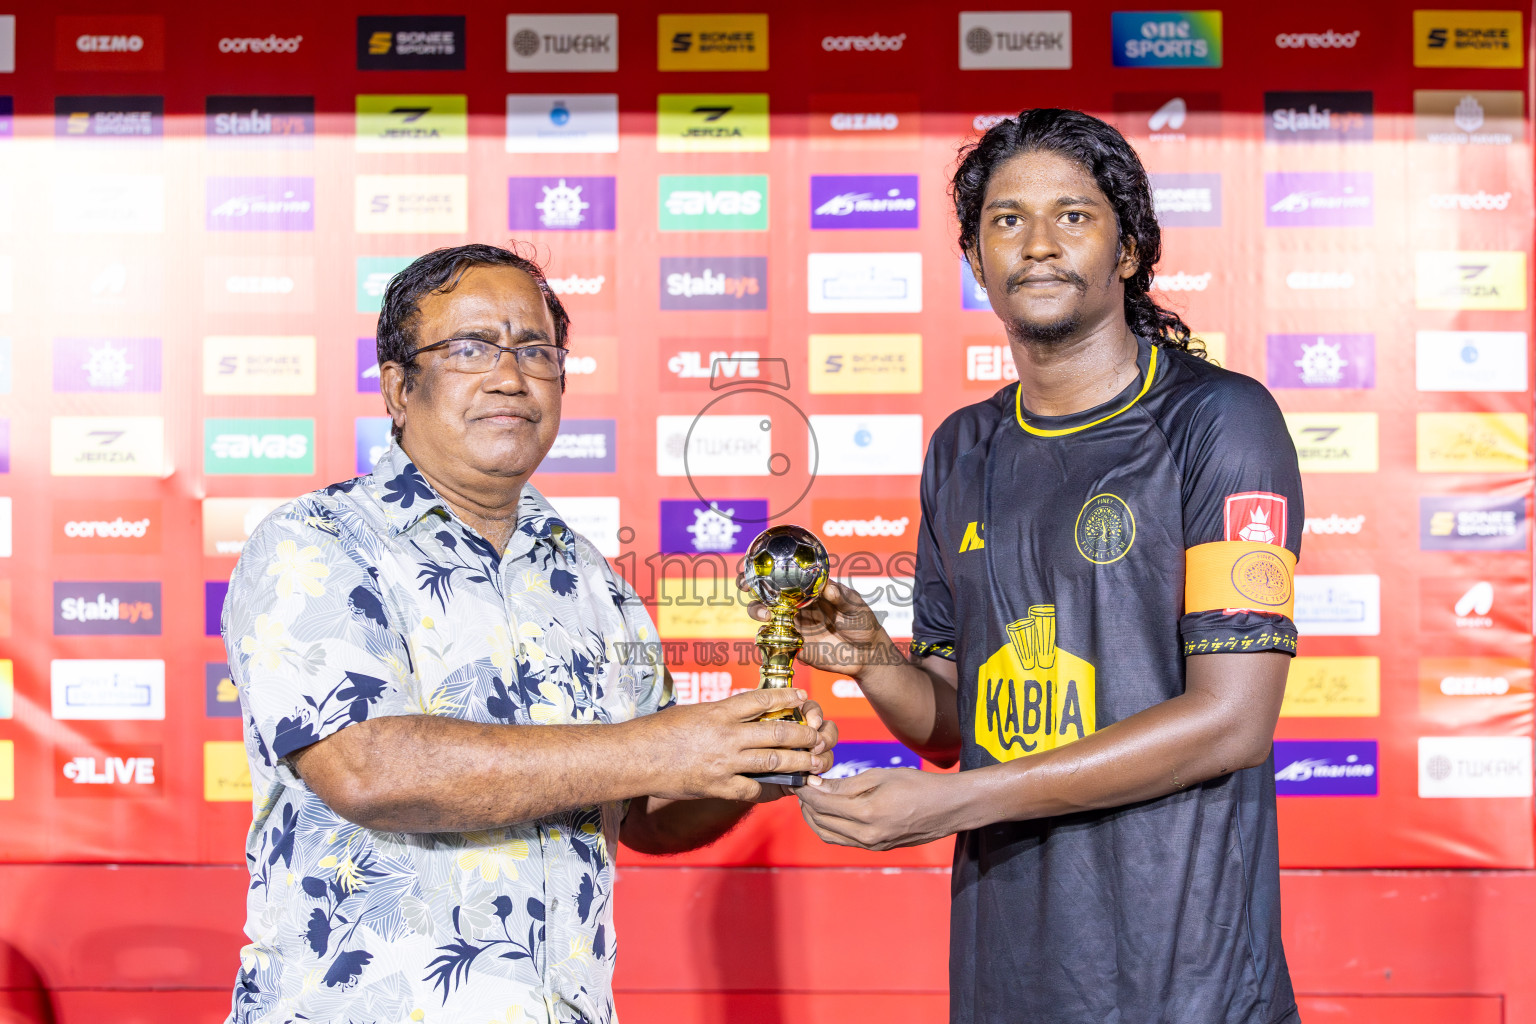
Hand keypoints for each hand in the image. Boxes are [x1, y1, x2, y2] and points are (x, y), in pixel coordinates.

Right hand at [635, 688, 831, 802]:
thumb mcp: (693, 712)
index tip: (802, 699)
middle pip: (777, 732)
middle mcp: (726, 735)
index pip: (762, 700)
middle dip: (804, 735)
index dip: (787, 699)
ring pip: (773, 760)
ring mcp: (724, 763)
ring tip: (815, 761)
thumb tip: (744, 715)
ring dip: (799, 761)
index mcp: (719, 712)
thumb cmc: (657, 732)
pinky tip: (785, 789)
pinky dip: (772, 789)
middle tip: (820, 736)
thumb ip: (720, 715)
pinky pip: (754, 789)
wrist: (633, 758)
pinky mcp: (718, 786)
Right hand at [740, 577, 904, 678]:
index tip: (751, 563)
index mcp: (808, 589)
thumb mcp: (855, 605)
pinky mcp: (792, 645)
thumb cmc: (862, 623)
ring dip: (757, 610)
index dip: (765, 568)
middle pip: (765, 592)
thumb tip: (828, 588)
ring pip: (765, 614)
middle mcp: (796, 604)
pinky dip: (766, 636)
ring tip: (766, 614)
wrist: (866, 654)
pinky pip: (772, 639)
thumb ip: (841, 597)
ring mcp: (792, 624)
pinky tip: (771, 634)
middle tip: (746, 586)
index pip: (783, 574)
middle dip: (751, 586)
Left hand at [796, 767, 957, 850]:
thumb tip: (817, 785)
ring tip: (811, 800)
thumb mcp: (880, 776)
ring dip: (814, 819)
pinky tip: (830, 811)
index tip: (798, 779)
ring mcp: (872, 845)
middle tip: (802, 787)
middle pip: (821, 822)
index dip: (805, 791)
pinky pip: (844, 840)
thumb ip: (846, 784)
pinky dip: (830, 827)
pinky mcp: (877, 848)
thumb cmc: (917, 785)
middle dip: (806, 805)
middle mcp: (867, 835)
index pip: (822, 803)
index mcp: (867, 813)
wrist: (948, 808)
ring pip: (829, 836)